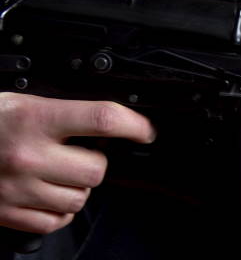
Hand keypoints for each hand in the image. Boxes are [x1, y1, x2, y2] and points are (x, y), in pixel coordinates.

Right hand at [0, 93, 155, 233]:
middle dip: (96, 161)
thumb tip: (108, 120)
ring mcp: (18, 189)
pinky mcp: (8, 214)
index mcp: (34, 119)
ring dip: (78, 186)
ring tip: (57, 171)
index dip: (133, 124)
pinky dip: (58, 209)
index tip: (144, 130)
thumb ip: (62, 111)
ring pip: (81, 198)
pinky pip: (56, 221)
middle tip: (79, 152)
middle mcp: (28, 155)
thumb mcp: (21, 102)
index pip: (101, 119)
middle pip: (97, 169)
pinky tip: (45, 191)